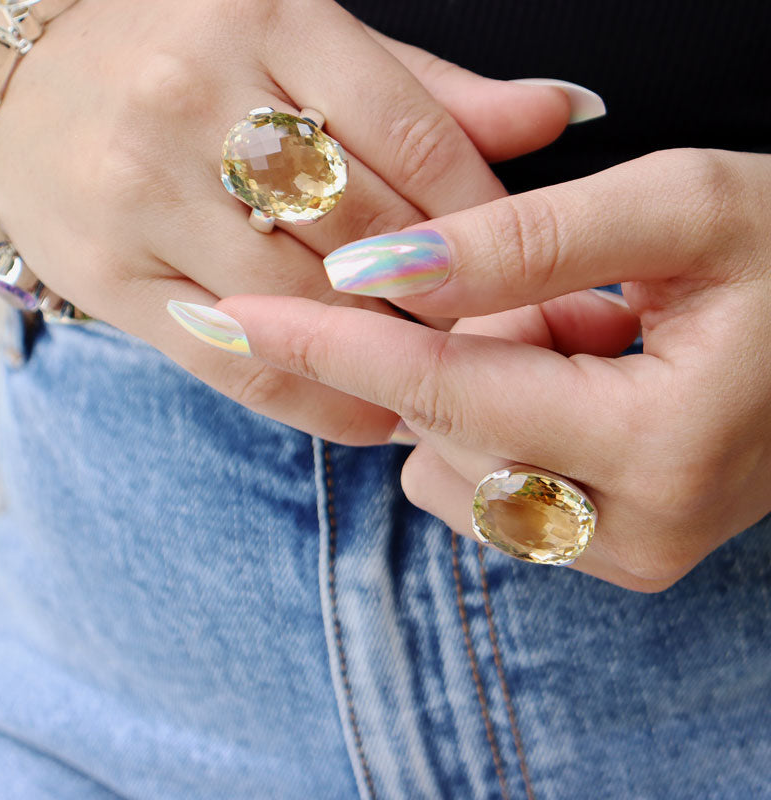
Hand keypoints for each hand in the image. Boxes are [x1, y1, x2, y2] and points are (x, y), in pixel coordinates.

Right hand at [0, 0, 577, 441]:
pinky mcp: (105, 269)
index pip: (418, 142)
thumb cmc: (191, 59)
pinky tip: (366, 411)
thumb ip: (431, 94)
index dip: (484, 225)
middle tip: (483, 336)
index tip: (514, 272)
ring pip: (304, 306)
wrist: (31, 87)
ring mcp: (142, 186)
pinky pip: (235, 362)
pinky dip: (315, 401)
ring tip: (431, 377)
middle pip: (366, 231)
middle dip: (440, 299)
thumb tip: (556, 114)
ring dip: (384, 357)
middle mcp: (198, 95)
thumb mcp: (313, 50)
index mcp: (270, 17)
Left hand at [206, 148, 770, 590]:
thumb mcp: (682, 210)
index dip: (334, 345)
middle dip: (453, 349)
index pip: (444, 390)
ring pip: (458, 466)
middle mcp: (634, 527)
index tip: (238, 320)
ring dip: (482, 386)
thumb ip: (531, 242)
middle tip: (546, 293)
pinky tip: (573, 379)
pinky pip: (490, 485)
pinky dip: (500, 421)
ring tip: (581, 336)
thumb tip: (390, 270)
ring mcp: (621, 551)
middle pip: (444, 433)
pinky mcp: (609, 549)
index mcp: (659, 443)